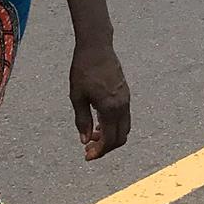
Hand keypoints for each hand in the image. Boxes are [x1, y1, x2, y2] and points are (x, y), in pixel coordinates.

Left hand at [69, 40, 130, 160]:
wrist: (96, 47)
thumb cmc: (83, 70)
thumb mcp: (77, 97)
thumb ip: (82, 121)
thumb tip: (85, 140)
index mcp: (110, 108)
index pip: (110, 139)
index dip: (99, 151)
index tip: (87, 156)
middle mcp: (122, 105)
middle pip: (121, 137)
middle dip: (106, 147)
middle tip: (90, 149)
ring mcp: (126, 99)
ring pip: (124, 128)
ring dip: (110, 136)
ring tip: (92, 135)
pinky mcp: (125, 94)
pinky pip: (124, 117)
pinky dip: (113, 125)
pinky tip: (98, 123)